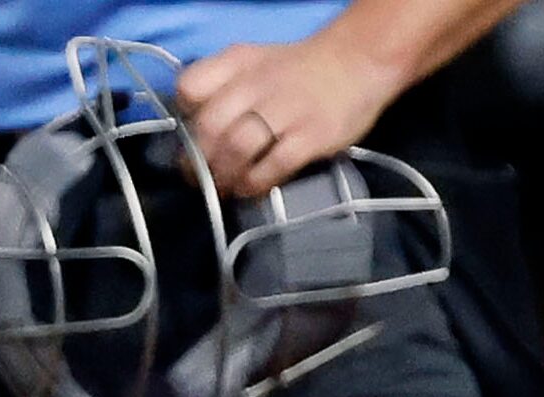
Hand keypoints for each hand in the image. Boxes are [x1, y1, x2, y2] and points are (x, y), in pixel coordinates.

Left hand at [174, 37, 407, 199]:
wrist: (360, 61)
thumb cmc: (298, 71)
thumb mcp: (253, 63)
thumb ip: (220, 87)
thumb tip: (192, 132)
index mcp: (237, 63)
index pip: (190, 87)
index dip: (184, 118)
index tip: (190, 138)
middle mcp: (258, 84)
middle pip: (210, 127)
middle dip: (198, 161)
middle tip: (200, 178)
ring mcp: (287, 110)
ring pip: (237, 148)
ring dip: (224, 176)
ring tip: (225, 187)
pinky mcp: (312, 135)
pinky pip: (273, 166)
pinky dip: (255, 184)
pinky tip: (251, 188)